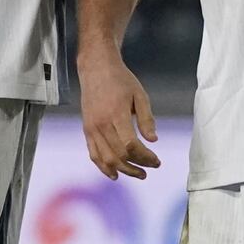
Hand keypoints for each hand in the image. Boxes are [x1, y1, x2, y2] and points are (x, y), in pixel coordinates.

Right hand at [79, 54, 160, 180]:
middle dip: (138, 165)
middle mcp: (101, 124)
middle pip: (119, 155)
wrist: (96, 68)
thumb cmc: (121, 80)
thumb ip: (146, 119)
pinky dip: (104, 167)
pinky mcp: (87, 130)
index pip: (131, 145)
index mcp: (116, 114)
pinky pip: (94, 154)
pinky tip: (115, 174)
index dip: (145, 157)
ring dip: (123, 170)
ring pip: (106, 159)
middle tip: (152, 168)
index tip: (157, 160)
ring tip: (139, 174)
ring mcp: (92, 128)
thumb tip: (153, 140)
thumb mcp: (139, 95)